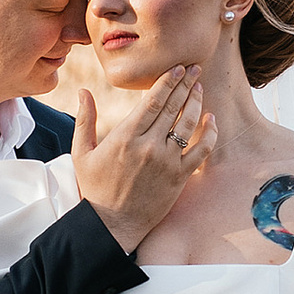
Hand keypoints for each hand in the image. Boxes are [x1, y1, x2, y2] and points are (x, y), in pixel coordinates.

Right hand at [72, 68, 214, 253]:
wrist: (112, 225)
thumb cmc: (95, 189)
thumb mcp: (82, 153)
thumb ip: (84, 120)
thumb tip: (84, 91)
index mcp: (125, 136)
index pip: (153, 101)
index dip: (168, 81)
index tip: (177, 68)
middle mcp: (149, 146)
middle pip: (173, 107)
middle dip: (185, 84)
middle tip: (195, 69)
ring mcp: (166, 162)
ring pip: (189, 124)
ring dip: (196, 103)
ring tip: (199, 88)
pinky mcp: (179, 177)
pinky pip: (201, 151)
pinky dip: (210, 134)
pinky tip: (211, 120)